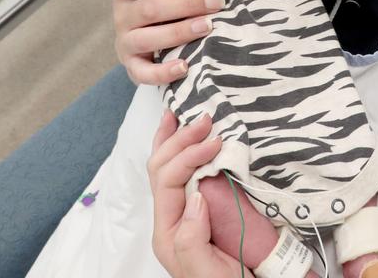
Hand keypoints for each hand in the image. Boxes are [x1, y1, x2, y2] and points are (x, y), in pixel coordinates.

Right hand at [92, 0, 225, 84]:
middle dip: (185, 5)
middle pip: (148, 8)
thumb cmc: (164, 8)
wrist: (153, 47)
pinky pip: (145, 73)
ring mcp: (126, 42)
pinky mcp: (133, 66)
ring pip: (150, 37)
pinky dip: (165, 71)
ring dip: (181, 32)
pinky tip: (184, 66)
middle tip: (215, 1)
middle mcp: (123, 15)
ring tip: (207, 26)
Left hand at [149, 111, 252, 277]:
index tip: (215, 141)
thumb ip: (192, 239)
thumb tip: (195, 195)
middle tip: (206, 117)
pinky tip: (193, 138)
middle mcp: (172, 220)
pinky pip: (187, 175)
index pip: (167, 180)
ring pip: (169, 168)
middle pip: (162, 168)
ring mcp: (186, 214)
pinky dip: (188, 152)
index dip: (188, 154)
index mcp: (169, 233)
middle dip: (179, 139)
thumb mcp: (206, 272)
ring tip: (184, 114)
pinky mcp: (202, 211)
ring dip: (176, 139)